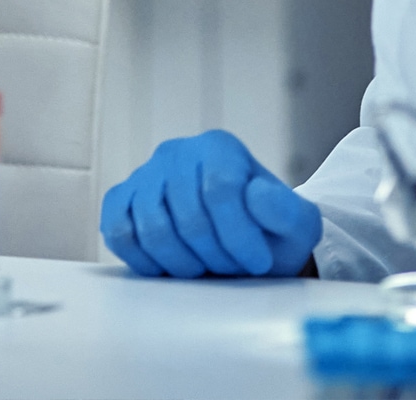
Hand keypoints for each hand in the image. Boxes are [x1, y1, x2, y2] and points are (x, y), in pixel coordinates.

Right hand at [101, 131, 320, 277]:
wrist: (241, 244)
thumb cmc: (268, 233)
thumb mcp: (296, 225)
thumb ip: (286, 211)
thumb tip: (257, 195)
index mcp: (218, 148)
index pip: (220, 190)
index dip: (239, 236)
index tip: (258, 262)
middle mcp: (176, 152)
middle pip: (187, 216)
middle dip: (216, 256)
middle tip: (232, 267)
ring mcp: (144, 175)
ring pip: (152, 229)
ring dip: (183, 264)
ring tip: (204, 267)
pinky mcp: (121, 199)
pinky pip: (119, 232)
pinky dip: (145, 259)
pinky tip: (170, 265)